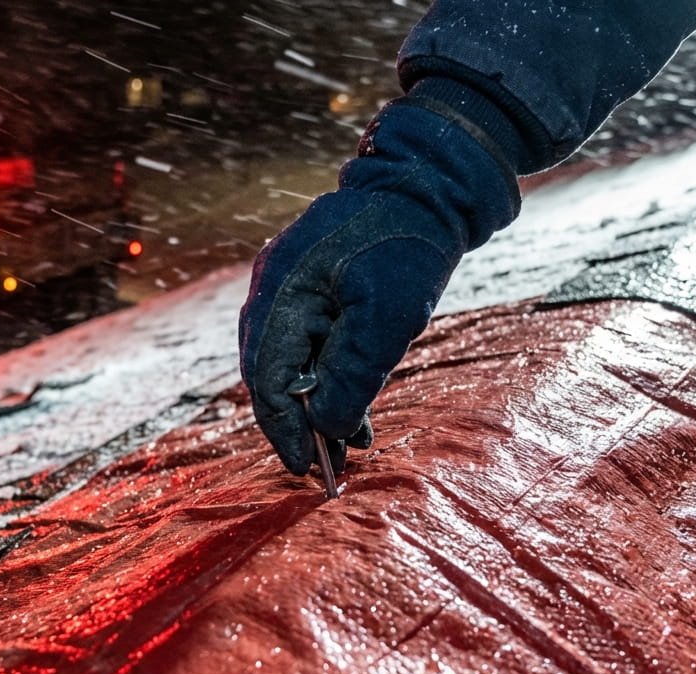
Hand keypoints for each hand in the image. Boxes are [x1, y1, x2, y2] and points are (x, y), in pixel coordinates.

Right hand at [239, 94, 519, 475]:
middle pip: (272, 373)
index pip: (267, 380)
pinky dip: (328, 373)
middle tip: (329, 463)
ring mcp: (290, 282)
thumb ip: (351, 377)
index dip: (285, 429)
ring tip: (353, 439)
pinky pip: (309, 338)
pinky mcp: (314, 282)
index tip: (308, 467)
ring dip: (318, 401)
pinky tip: (356, 400)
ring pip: (292, 358)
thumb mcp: (386, 319)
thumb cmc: (407, 246)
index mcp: (280, 294)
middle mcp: (273, 288)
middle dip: (300, 421)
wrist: (429, 183)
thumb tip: (327, 429)